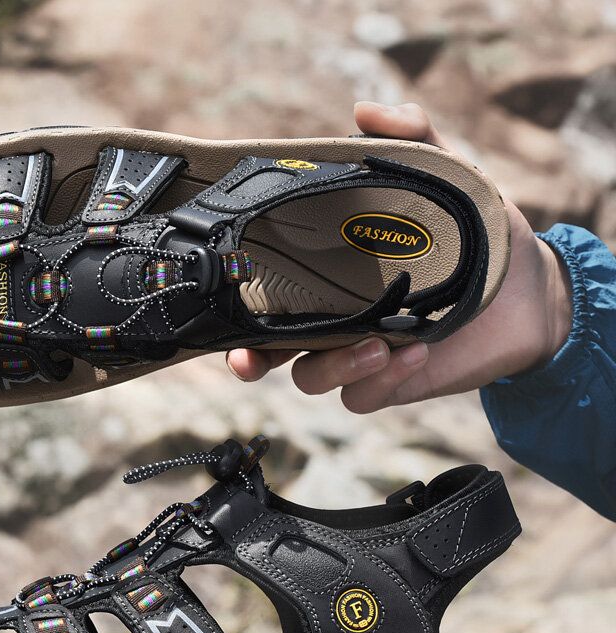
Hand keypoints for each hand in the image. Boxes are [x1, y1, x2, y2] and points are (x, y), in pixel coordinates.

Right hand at [226, 102, 573, 412]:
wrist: (530, 286)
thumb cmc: (475, 233)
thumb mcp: (445, 177)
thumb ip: (411, 138)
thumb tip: (363, 112)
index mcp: (327, 274)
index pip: (265, 292)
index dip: (234, 305)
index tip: (225, 298)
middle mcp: (333, 318)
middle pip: (269, 351)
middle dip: (251, 360)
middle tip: (254, 358)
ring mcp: (360, 352)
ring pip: (312, 379)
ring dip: (333, 366)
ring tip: (379, 342)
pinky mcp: (393, 380)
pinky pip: (364, 397)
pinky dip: (381, 380)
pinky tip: (415, 352)